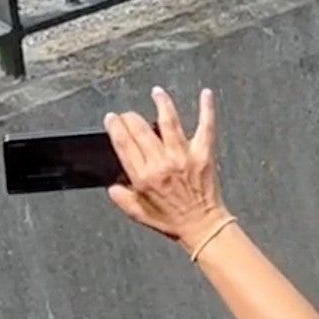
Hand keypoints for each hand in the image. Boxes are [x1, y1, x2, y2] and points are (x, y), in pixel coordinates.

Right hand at [104, 88, 228, 250]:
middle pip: (141, 129)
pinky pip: (205, 126)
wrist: (202, 226)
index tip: (112, 118)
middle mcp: (161, 163)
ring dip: (162, 103)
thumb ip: (121, 197)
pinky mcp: (203, 153)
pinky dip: (206, 109)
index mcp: (143, 178)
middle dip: (131, 116)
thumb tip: (112, 184)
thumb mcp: (138, 213)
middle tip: (128, 113)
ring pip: (169, 121)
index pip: (124, 143)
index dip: (115, 126)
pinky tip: (205, 94)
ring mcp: (183, 156)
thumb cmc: (172, 221)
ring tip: (157, 92)